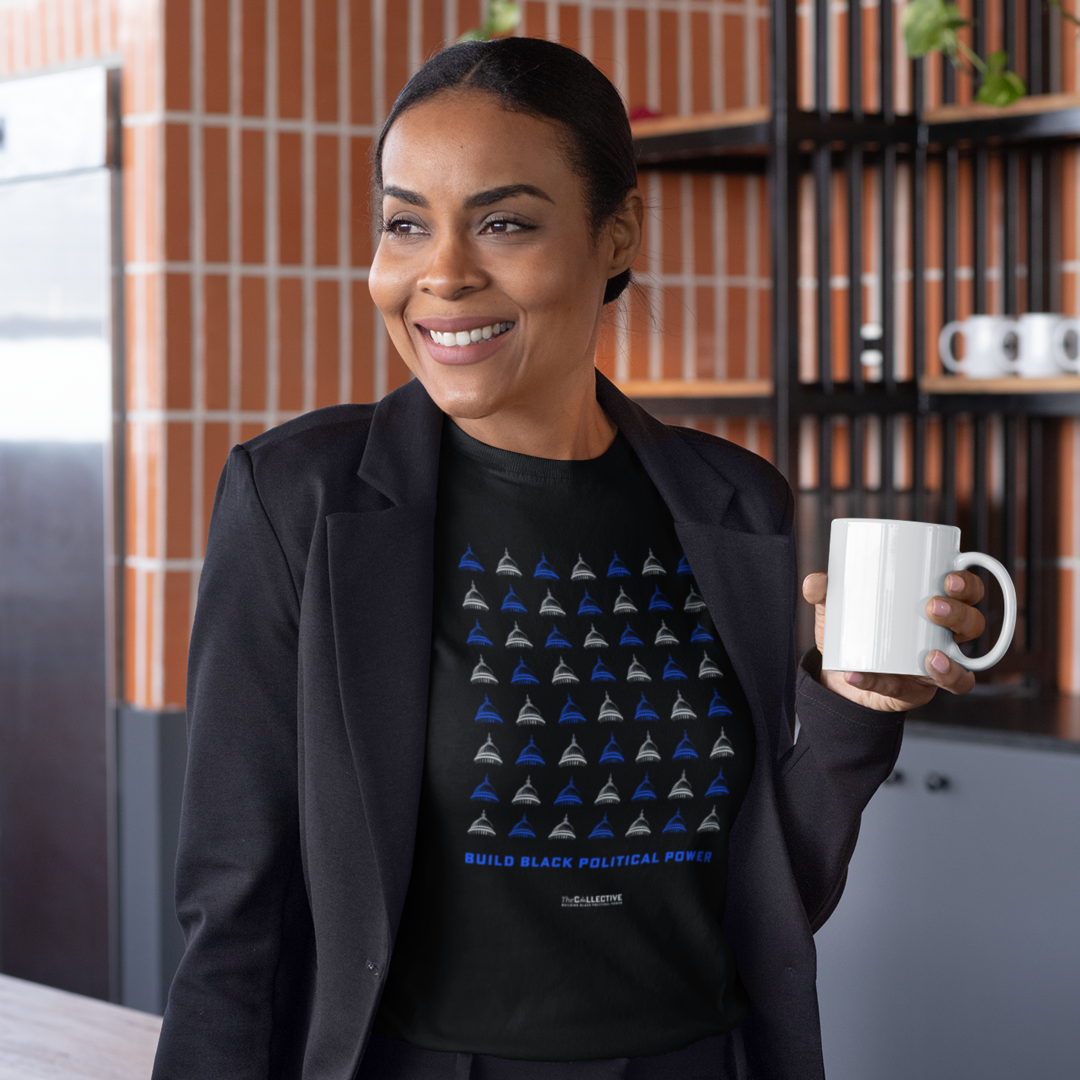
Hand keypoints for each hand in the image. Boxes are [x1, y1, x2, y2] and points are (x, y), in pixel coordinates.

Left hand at [801, 571, 984, 711]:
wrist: (839, 672)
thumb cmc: (853, 629)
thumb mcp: (836, 607)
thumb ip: (824, 592)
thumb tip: (813, 582)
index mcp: (932, 604)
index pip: (967, 591)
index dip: (967, 584)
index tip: (949, 578)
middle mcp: (944, 635)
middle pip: (973, 623)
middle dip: (959, 614)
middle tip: (933, 607)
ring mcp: (935, 665)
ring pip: (962, 666)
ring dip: (950, 662)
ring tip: (928, 656)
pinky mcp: (915, 691)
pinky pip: (912, 693)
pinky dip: (884, 684)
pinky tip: (861, 674)